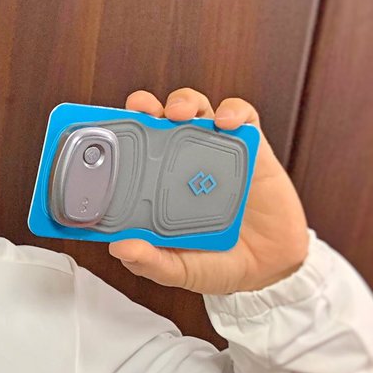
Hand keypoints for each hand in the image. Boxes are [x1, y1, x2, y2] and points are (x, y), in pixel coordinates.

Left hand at [107, 88, 309, 294]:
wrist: (268, 270)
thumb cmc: (215, 264)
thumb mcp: (177, 269)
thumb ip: (150, 261)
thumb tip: (120, 247)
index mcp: (155, 184)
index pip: (130, 149)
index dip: (116, 132)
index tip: (103, 126)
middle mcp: (181, 162)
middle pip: (159, 119)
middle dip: (145, 106)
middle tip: (142, 110)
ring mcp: (215, 152)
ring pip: (197, 109)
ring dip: (185, 102)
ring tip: (181, 114)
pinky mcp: (252, 150)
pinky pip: (244, 118)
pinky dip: (234, 112)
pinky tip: (227, 123)